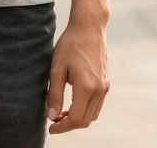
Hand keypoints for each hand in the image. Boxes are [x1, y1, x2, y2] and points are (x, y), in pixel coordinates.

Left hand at [46, 20, 109, 134]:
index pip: (76, 119)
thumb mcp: (56, 69)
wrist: (89, 28)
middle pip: (86, 120)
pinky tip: (73, 102)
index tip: (50, 128)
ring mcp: (105, 87)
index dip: (62, 127)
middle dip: (69, 124)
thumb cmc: (70, 45)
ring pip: (93, 114)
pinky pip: (97, 104)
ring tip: (61, 112)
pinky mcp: (106, 82)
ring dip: (78, 118)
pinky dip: (86, 109)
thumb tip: (51, 116)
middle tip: (54, 120)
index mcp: (87, 88)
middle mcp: (100, 90)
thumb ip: (54, 95)